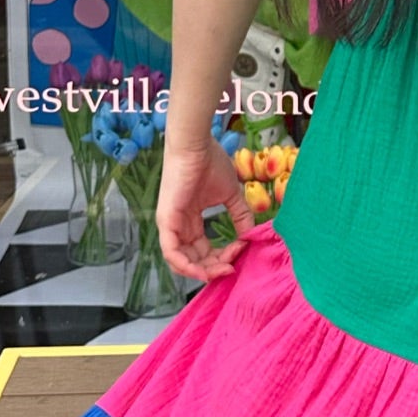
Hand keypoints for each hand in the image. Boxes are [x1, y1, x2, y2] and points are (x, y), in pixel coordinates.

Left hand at [158, 131, 252, 282]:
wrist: (196, 145)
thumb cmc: (210, 163)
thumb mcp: (230, 195)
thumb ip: (241, 216)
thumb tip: (251, 236)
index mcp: (190, 221)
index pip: (204, 251)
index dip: (223, 256)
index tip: (242, 249)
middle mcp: (178, 226)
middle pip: (194, 260)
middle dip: (215, 267)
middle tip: (234, 263)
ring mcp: (170, 225)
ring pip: (182, 262)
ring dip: (204, 271)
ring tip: (224, 268)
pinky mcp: (166, 222)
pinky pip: (172, 254)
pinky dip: (188, 267)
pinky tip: (206, 270)